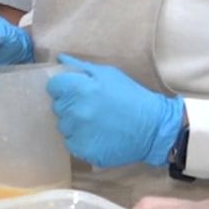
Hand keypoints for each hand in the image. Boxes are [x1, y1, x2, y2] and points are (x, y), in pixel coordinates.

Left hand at [47, 55, 182, 168]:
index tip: (75, 91)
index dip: (63, 88)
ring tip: (97, 123)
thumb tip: (59, 58)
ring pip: (64, 126)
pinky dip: (81, 140)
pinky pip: (71, 143)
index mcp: (79, 89)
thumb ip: (81, 67)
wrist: (155, 128)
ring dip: (75, 124)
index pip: (53, 86)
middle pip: (58, 107)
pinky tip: (98, 136)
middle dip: (70, 105)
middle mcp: (75, 111)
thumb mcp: (109, 75)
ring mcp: (77, 133)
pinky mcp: (83, 150)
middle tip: (91, 107)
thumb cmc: (132, 96)